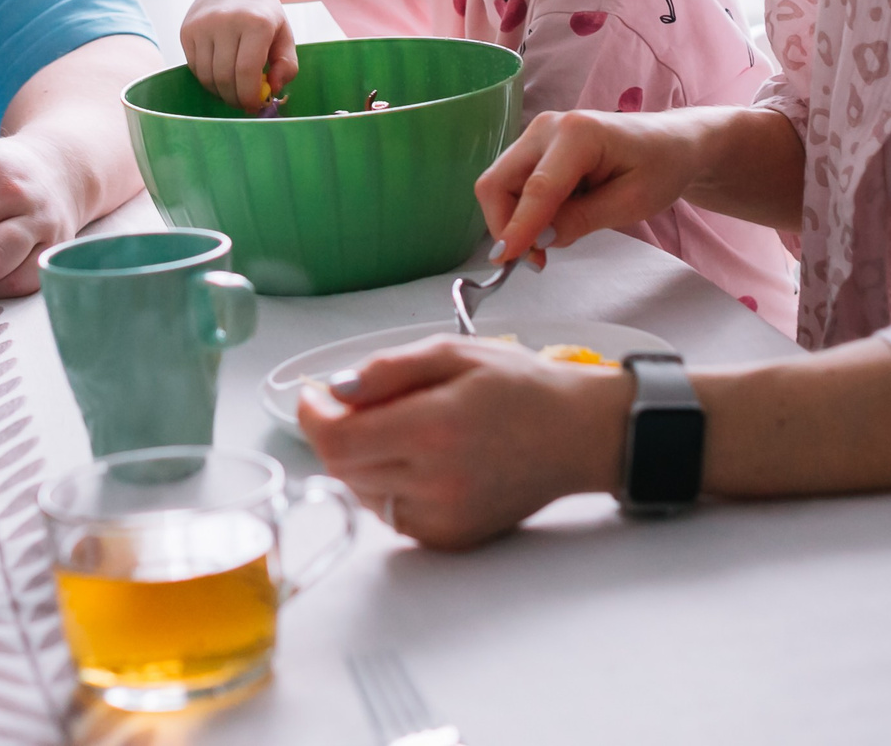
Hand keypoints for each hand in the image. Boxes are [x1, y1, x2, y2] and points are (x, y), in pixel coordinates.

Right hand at [181, 0, 296, 111]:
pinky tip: (220, 73)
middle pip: (225, 77)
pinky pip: (195, 67)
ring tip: (233, 89)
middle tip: (243, 104)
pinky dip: (207, 78)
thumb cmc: (262, 11)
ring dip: (220, 91)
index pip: (247, 71)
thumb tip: (273, 88)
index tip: (255, 106)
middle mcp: (226, 21)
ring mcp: (202, 25)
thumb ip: (286, 64)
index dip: (250, 96)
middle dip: (235, 98)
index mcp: (256, 22)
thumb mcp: (284, 32)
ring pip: (207, 76)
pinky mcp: (187, 29)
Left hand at [295, 336, 630, 548]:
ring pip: (361, 491)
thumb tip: (336, 390)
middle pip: (342, 467)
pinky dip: (385, 485)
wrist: (578, 435)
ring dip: (358, 458)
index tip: (314, 395)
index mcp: (433, 430)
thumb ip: (388, 370)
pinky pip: (390, 513)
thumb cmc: (523, 388)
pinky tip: (414, 458)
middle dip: (333, 431)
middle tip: (349, 403)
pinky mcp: (449, 538)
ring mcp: (441, 517)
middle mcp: (434, 482)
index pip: (337, 439)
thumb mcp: (453, 353)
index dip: (312, 415)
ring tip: (395, 426)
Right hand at [476, 109, 709, 265]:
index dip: (519, 226)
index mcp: (578, 134)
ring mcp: (538, 134)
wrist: (670, 143)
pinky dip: (523, 210)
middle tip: (535, 259)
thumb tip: (539, 239)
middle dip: (506, 224)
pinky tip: (553, 221)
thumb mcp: (631, 202)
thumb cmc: (659, 167)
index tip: (506, 260)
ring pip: (500, 185)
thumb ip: (583, 220)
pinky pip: (513, 184)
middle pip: (499, 181)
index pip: (537, 188)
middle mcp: (548, 127)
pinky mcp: (535, 147)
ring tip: (550, 241)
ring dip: (514, 220)